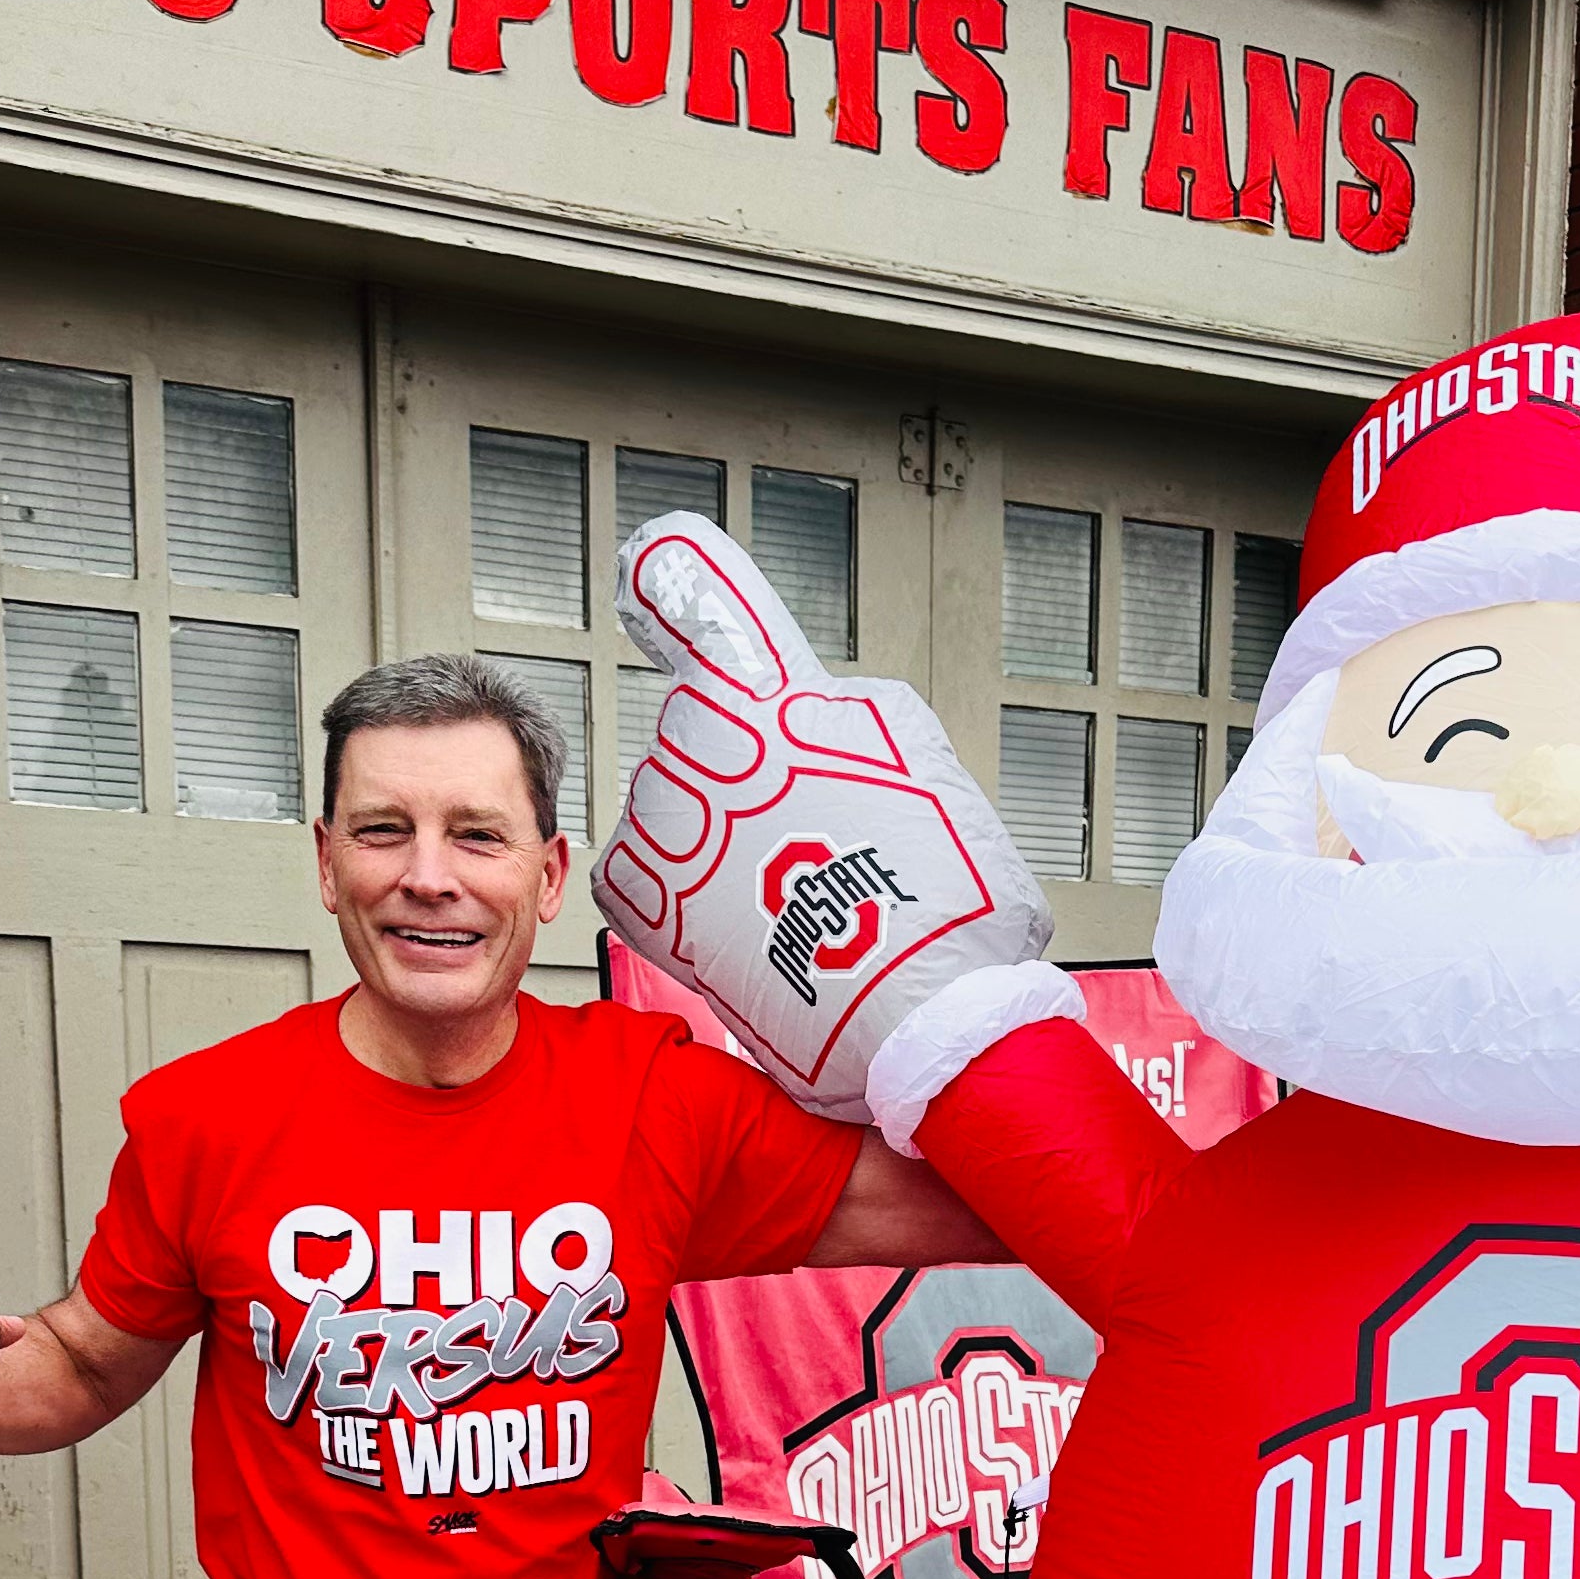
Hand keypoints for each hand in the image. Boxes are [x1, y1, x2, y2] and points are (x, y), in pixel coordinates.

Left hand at [593, 515, 1049, 1115]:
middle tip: (807, 832)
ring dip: (712, 834)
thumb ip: (849, 719)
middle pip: (699, 725)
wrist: (921, 1016)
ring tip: (783, 888)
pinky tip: (731, 913)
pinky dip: (674, 890)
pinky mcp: (655, 904)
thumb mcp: (922, 761)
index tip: (646, 562)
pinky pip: (635, 872)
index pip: (700, 598)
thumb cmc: (944, 901)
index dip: (670, 571)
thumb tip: (811, 717)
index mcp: (781, 697)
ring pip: (669, 801)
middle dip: (742, 766)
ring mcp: (677, 826)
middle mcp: (713, 749)